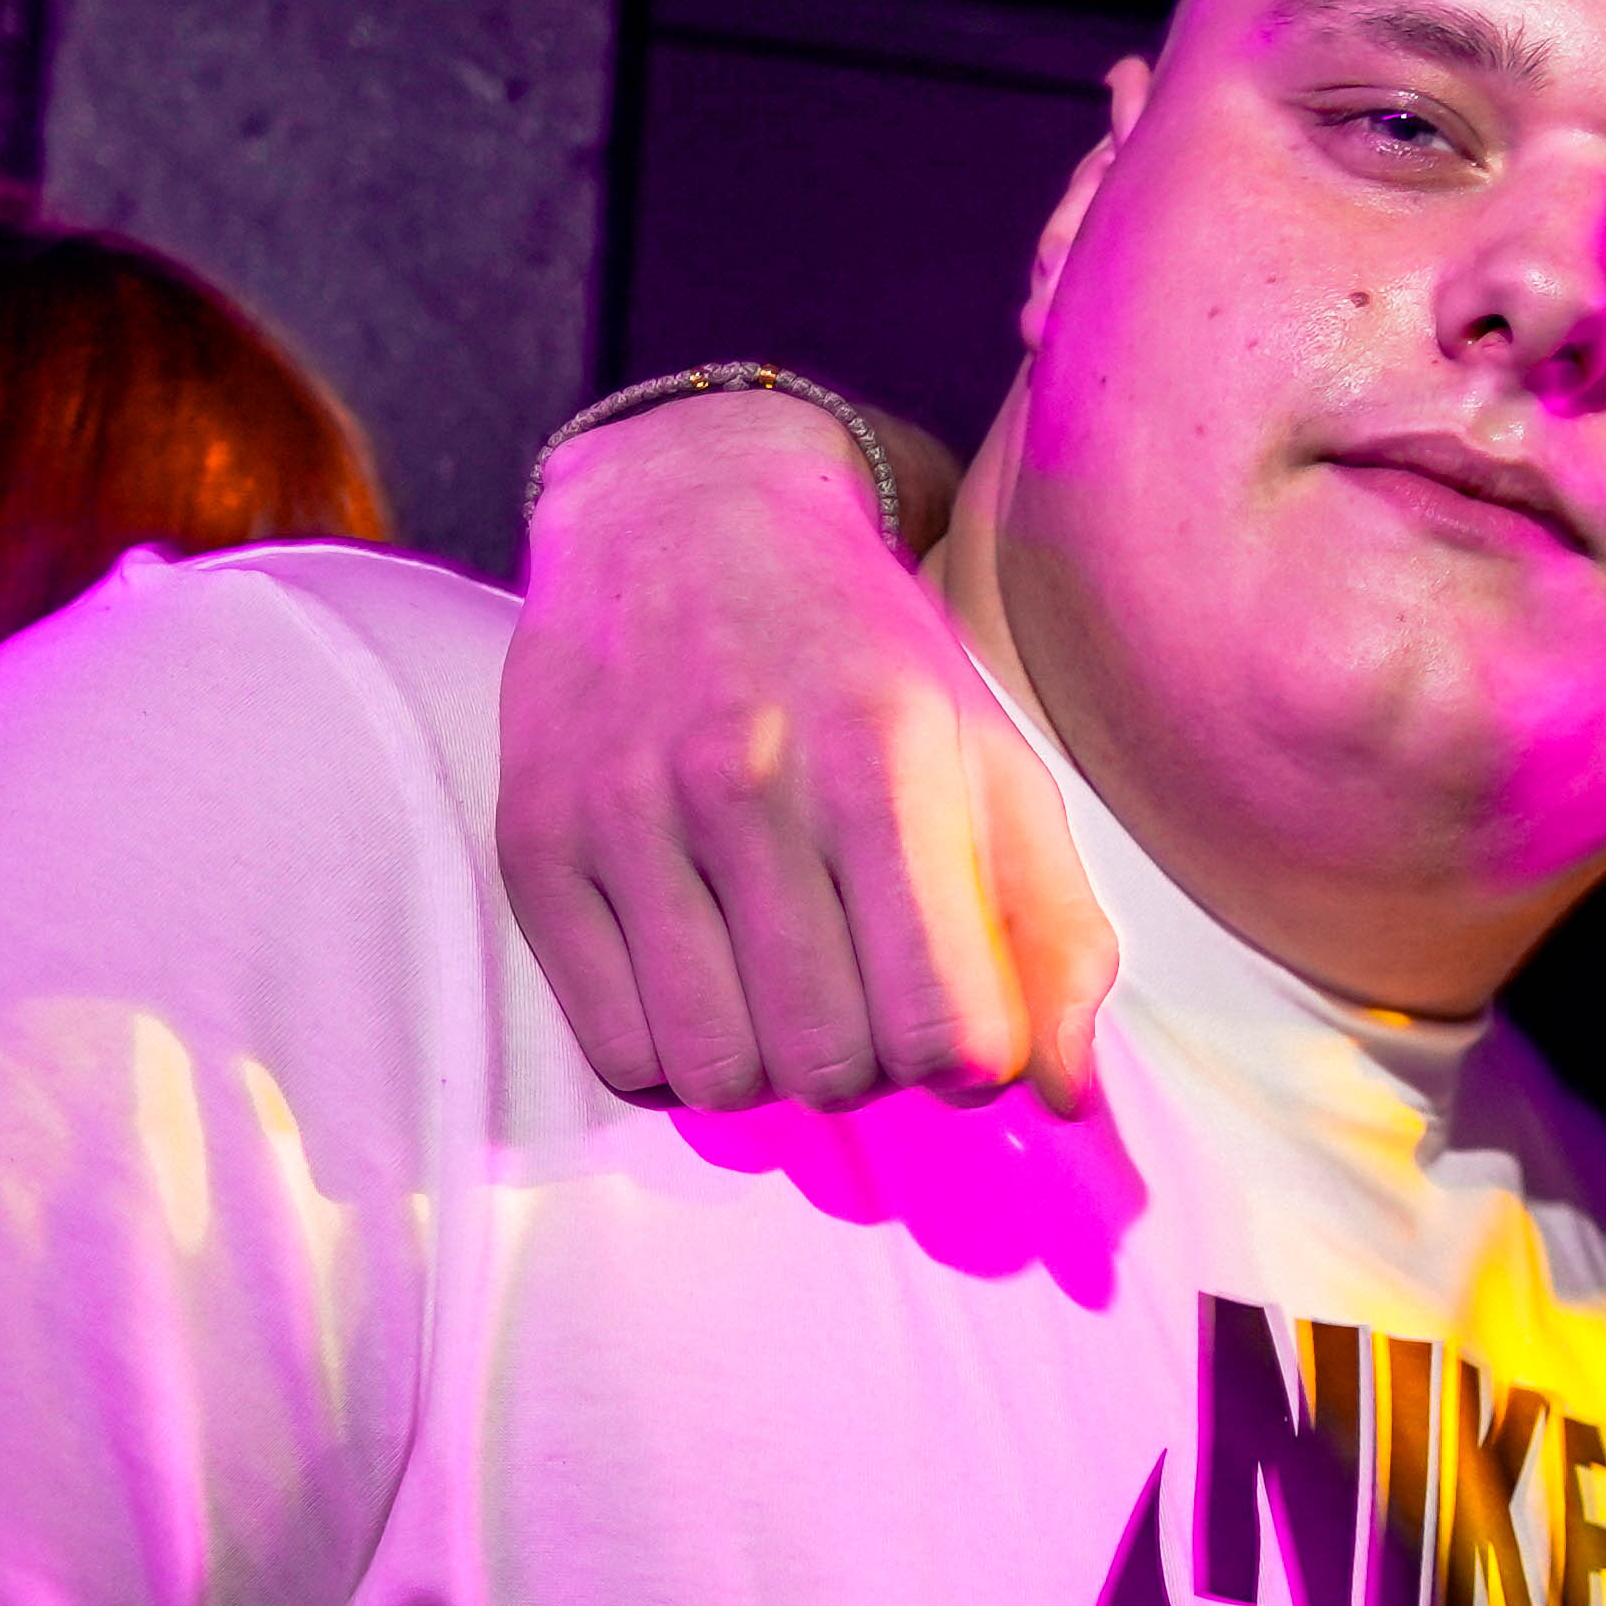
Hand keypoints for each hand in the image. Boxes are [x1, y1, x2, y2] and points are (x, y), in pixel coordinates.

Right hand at [499, 391, 1113, 1115]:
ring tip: (783, 996)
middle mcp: (746, 783)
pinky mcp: (537, 844)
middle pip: (827, 1063)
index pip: (941, 1027)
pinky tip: (703, 986)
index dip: (965, 1061)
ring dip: (766, 1070)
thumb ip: (1052, 927)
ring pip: (716, 1071)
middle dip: (868, 1066)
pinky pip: (614, 1048)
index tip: (958, 1024)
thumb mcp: (991, 758)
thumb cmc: (863, 655)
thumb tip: (1068, 1098)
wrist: (685, 508)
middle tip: (865, 1000)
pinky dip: (671, 1056)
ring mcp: (627, 815)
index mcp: (882, 762)